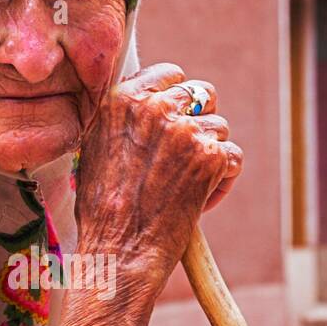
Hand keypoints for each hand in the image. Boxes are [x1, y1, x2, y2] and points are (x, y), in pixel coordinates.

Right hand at [75, 63, 242, 300]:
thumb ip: (122, 120)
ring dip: (210, 155)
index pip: (170, 74)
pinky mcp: (210, 156)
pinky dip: (222, 178)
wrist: (119, 251)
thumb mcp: (95, 149)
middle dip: (200, 121)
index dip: (177, 100)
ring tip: (187, 185)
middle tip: (186, 155)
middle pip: (201, 94)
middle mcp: (155, 107)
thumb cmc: (101, 212)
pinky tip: (201, 198)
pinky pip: (232, 156)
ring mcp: (185, 130)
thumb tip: (148, 105)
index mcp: (122, 99)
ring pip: (219, 127)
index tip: (173, 123)